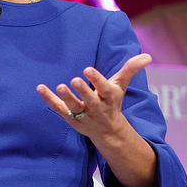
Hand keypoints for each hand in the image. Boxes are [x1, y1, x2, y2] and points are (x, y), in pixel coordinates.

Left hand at [36, 53, 151, 140]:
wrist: (108, 131)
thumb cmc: (112, 101)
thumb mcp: (121, 85)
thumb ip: (131, 69)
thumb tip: (147, 56)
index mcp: (109, 97)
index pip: (105, 89)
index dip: (97, 79)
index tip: (88, 69)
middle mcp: (97, 108)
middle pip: (90, 100)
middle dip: (83, 91)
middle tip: (74, 80)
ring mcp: (83, 115)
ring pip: (74, 107)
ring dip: (67, 97)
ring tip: (59, 86)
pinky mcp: (71, 119)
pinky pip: (58, 109)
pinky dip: (49, 99)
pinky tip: (39, 87)